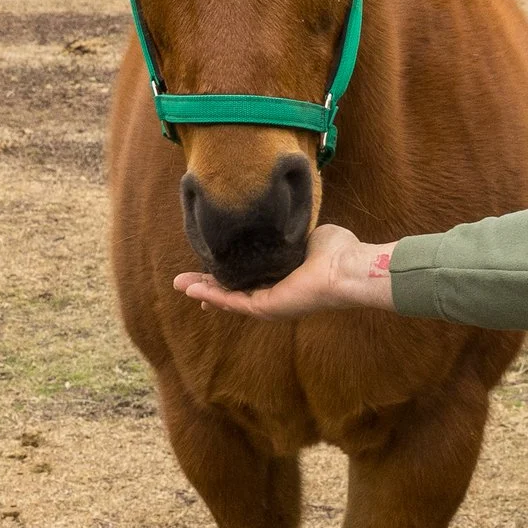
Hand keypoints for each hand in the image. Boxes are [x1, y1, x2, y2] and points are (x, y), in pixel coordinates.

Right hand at [174, 224, 395, 317]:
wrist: (348, 266)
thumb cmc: (337, 250)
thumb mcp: (304, 233)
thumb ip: (287, 231)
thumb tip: (276, 219)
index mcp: (284, 276)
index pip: (249, 276)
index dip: (227, 272)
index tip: (208, 264)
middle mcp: (276, 292)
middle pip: (234, 290)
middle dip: (207, 285)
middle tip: (182, 281)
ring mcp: (271, 303)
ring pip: (229, 298)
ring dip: (204, 291)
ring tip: (180, 285)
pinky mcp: (269, 307)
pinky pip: (235, 301)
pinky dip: (213, 295)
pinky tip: (194, 290)